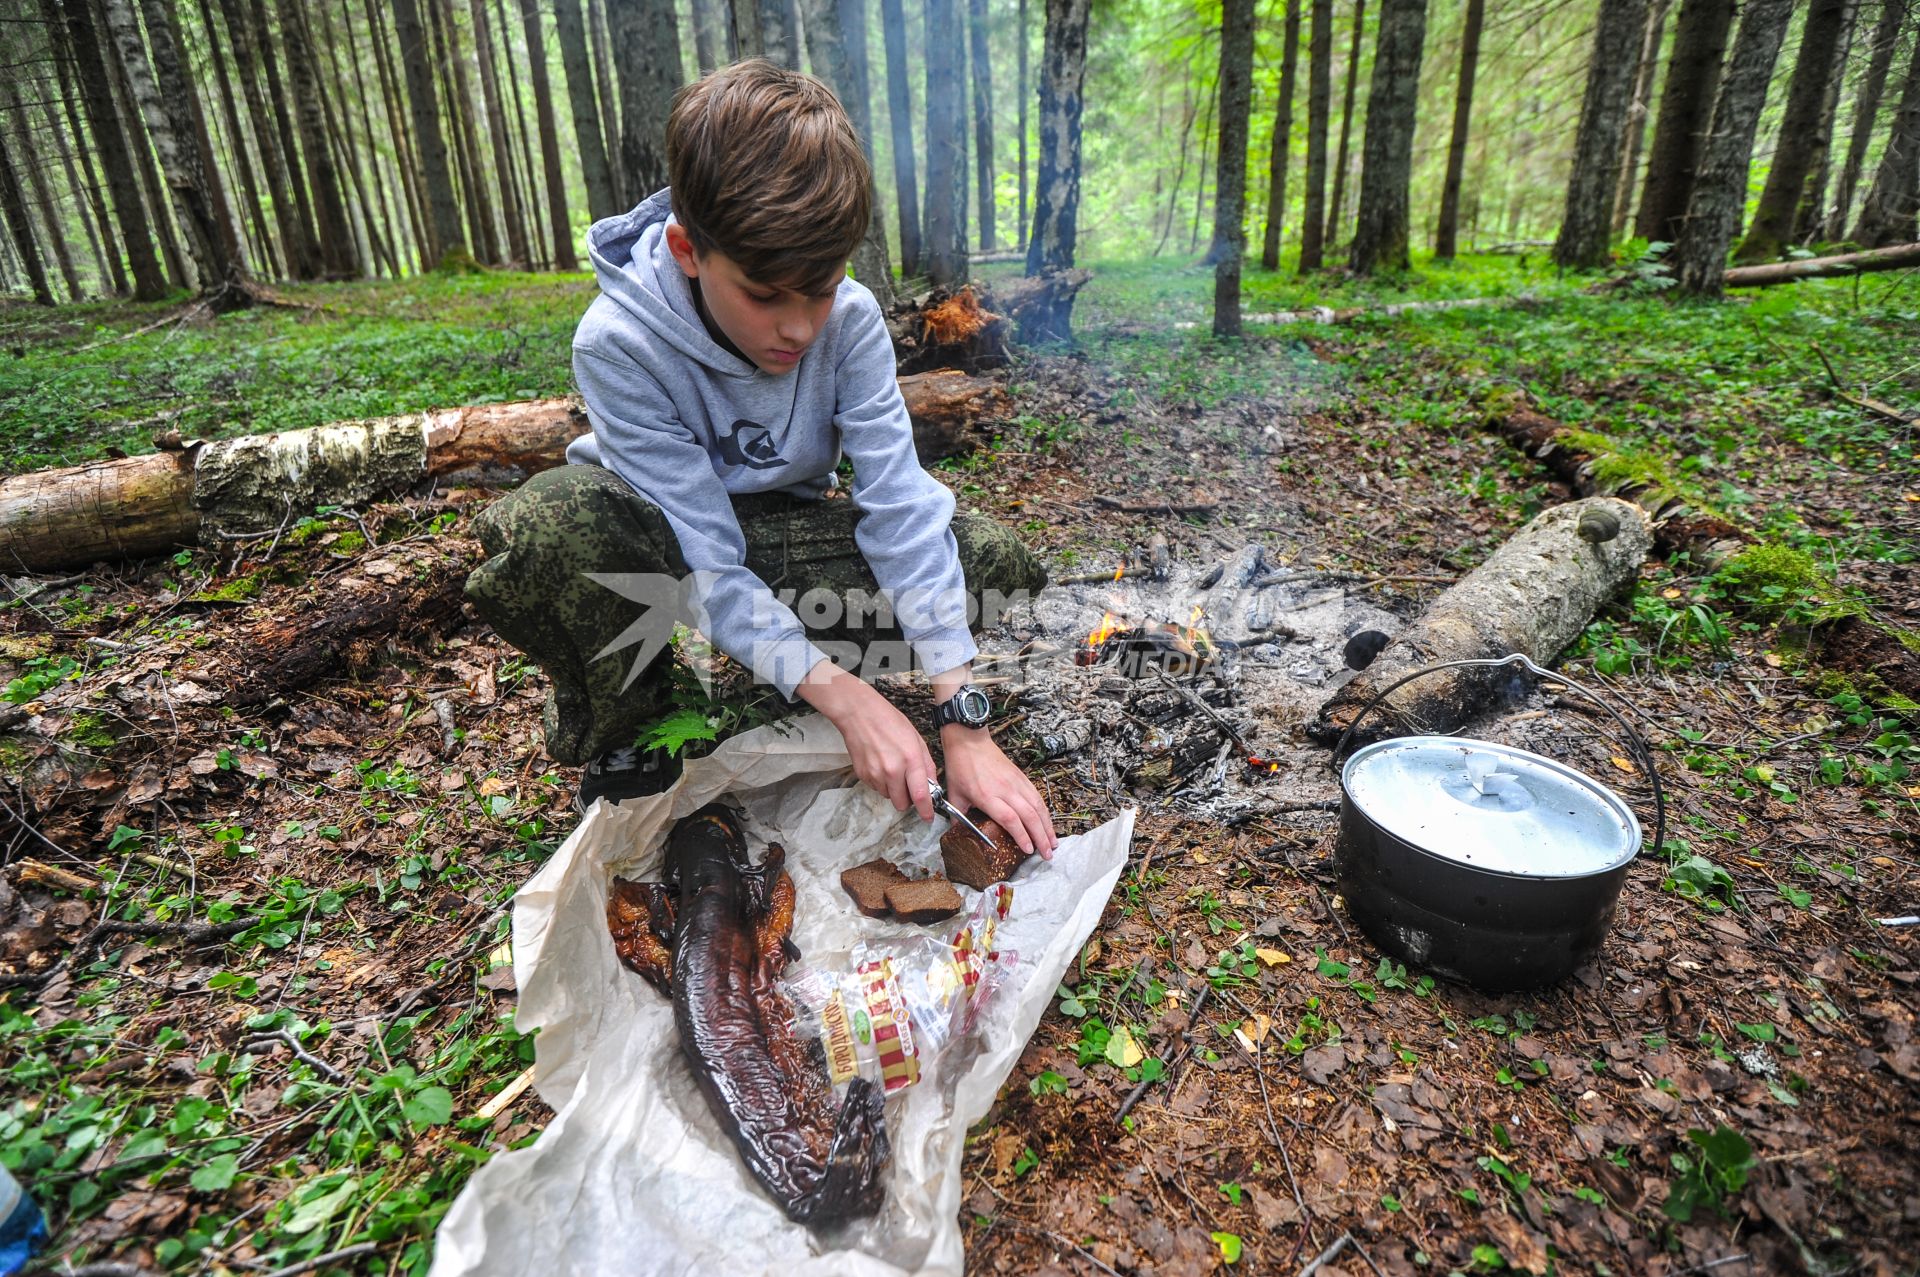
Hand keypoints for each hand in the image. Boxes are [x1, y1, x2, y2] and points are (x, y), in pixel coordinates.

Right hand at [797, 661, 936, 820]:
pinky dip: (881, 781)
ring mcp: (875, 774)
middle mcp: (892, 770)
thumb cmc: (889, 722)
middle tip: (909, 784)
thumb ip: (926, 765)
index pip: (920, 795)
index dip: (926, 810)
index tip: (928, 817)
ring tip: (892, 767)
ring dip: (893, 789)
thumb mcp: (916, 739)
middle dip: (908, 799)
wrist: (859, 714)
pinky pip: (876, 788)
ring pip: (889, 796)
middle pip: (902, 803)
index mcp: (910, 759)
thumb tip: (932, 785)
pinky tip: (880, 763)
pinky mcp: (862, 775)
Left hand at [940, 728, 1057, 858]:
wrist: (969, 740)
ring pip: (1038, 806)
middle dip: (1041, 837)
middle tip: (1047, 854)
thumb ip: (958, 817)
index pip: (1009, 818)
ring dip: (1047, 826)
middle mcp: (1005, 790)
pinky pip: (1037, 796)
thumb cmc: (961, 767)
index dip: (1021, 835)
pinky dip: (1045, 812)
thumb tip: (959, 835)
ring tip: (1053, 843)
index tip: (1028, 850)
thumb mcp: (954, 794)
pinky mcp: (1021, 777)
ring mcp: (1016, 782)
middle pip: (1029, 815)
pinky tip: (1048, 824)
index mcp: (987, 796)